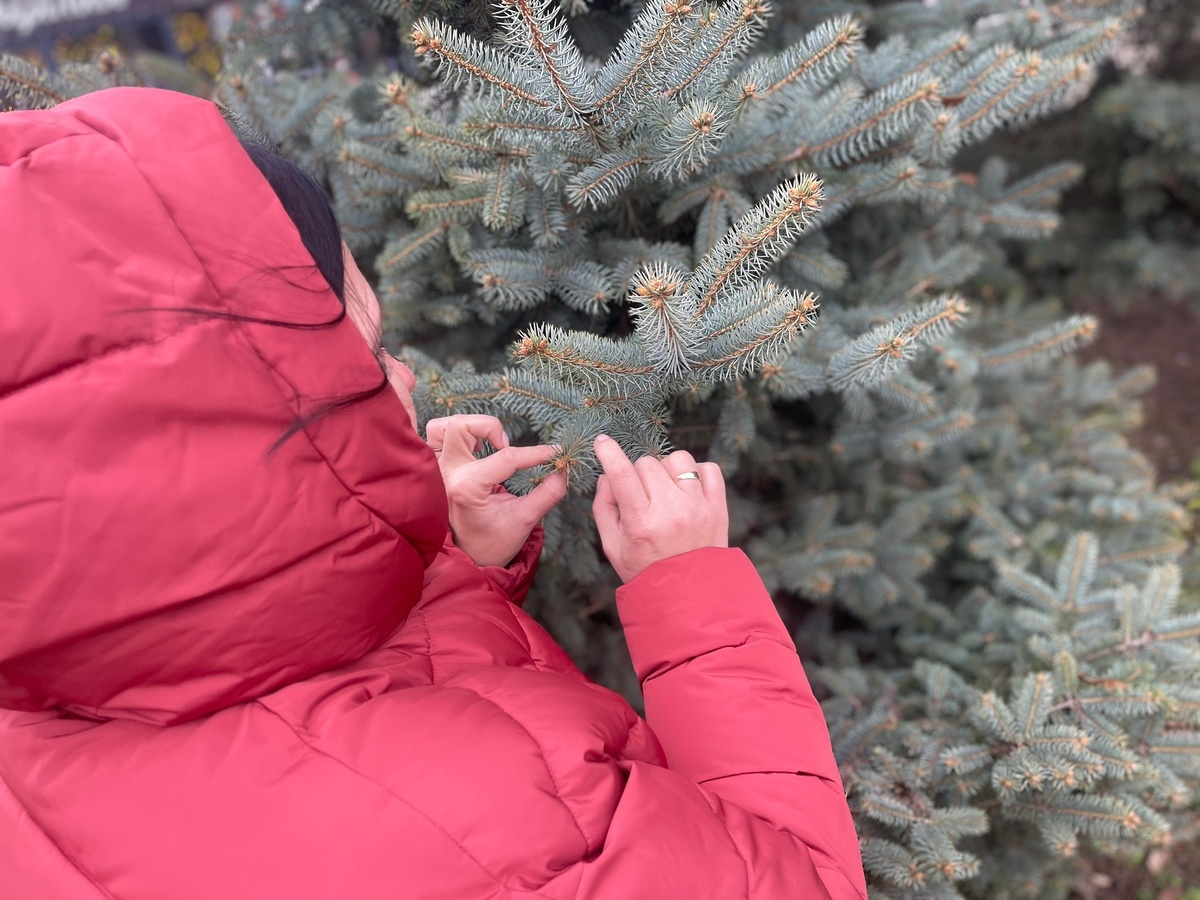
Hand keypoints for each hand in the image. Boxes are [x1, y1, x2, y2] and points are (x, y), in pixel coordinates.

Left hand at [426, 415, 567, 567]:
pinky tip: (475, 448)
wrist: (467, 559)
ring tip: (487, 444)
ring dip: (467, 429)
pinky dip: (454, 435)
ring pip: (440, 428)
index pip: (507, 457)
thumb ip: (548, 493)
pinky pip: (435, 438)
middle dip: (490, 429)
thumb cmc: (493, 543)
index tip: (556, 453)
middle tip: (505, 447)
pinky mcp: (435, 471)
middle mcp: (448, 474)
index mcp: (467, 488)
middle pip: (461, 427)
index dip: (537, 452)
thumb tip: (563, 470)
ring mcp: (438, 471)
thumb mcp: (525, 521)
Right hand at [592, 434, 728, 582]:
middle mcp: (671, 511)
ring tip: (666, 491)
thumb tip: (607, 476)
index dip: (609, 453)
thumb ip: (604, 509)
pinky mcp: (718, 507)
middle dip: (638, 473)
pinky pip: (709, 468)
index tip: (602, 442)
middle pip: (647, 463)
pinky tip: (687, 490)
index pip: (622, 474)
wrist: (689, 594)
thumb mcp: (613, 547)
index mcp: (641, 523)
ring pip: (678, 459)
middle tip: (641, 495)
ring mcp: (698, 507)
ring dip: (667, 469)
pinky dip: (697, 473)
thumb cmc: (645, 570)